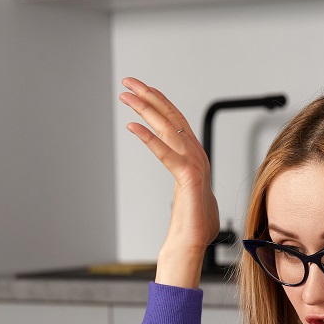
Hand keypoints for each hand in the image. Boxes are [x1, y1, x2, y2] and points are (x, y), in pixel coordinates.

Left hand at [119, 78, 218, 287]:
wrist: (194, 241)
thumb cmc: (192, 220)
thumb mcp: (187, 191)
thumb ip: (184, 179)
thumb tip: (180, 180)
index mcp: (195, 155)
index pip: (177, 120)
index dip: (159, 101)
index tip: (141, 88)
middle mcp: (197, 154)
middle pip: (172, 116)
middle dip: (149, 96)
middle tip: (128, 82)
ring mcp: (195, 164)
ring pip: (169, 128)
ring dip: (147, 109)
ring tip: (127, 96)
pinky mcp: (188, 176)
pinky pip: (166, 153)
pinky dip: (149, 138)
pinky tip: (133, 126)